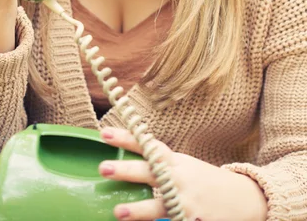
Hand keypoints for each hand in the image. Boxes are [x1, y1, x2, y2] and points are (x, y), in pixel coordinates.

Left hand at [99, 127, 267, 220]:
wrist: (243, 198)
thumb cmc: (205, 181)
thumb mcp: (183, 166)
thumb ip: (159, 165)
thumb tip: (127, 163)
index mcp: (175, 161)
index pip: (147, 145)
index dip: (126, 139)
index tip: (104, 134)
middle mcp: (179, 178)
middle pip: (150, 171)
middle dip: (127, 170)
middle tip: (103, 167)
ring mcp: (186, 202)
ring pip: (159, 205)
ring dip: (138, 209)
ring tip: (117, 212)